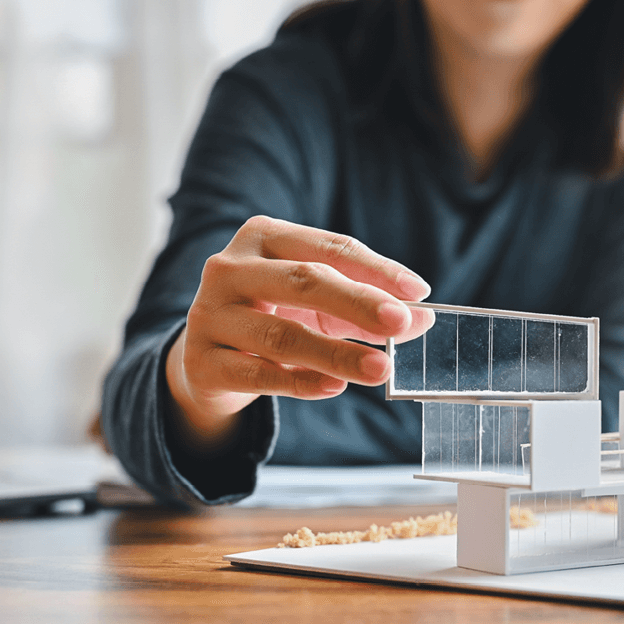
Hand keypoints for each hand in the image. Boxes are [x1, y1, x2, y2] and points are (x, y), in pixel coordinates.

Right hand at [165, 215, 433, 453]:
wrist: (209, 360)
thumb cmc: (275, 317)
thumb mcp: (320, 306)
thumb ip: (367, 308)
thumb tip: (422, 318)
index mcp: (264, 237)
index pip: (329, 248)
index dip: (376, 269)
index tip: (418, 292)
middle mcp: (230, 267)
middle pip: (303, 281)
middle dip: (358, 302)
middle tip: (400, 322)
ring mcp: (210, 314)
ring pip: (281, 333)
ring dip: (337, 353)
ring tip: (379, 368)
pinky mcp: (201, 361)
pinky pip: (258, 373)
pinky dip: (301, 381)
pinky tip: (335, 387)